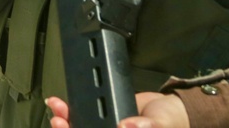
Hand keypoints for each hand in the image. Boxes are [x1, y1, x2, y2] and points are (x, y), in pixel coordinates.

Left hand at [47, 93, 188, 127]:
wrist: (170, 108)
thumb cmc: (170, 122)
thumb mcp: (162, 125)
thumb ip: (149, 126)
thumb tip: (127, 127)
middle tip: (59, 121)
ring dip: (64, 122)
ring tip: (57, 109)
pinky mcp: (101, 120)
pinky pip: (82, 118)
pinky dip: (68, 112)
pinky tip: (59, 104)